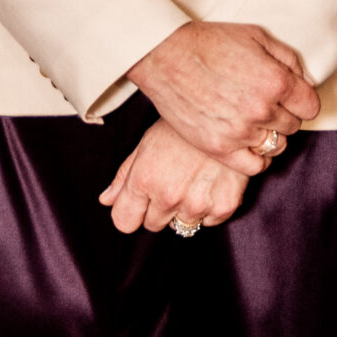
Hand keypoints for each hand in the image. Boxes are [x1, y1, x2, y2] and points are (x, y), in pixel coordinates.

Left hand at [99, 118, 250, 234]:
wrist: (229, 111)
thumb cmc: (184, 123)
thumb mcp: (148, 142)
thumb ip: (124, 175)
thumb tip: (106, 200)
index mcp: (144, 179)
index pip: (124, 222)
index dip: (132, 211)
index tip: (141, 201)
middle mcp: (169, 195)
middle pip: (153, 225)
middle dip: (160, 208)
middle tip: (175, 180)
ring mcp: (198, 203)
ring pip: (182, 226)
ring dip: (186, 208)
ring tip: (195, 179)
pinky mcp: (224, 205)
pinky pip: (209, 221)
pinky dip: (211, 207)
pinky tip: (213, 181)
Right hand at [128, 22, 319, 172]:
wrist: (166, 56)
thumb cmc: (210, 42)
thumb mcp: (257, 36)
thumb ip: (289, 59)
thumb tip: (307, 82)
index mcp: (275, 81)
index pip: (311, 106)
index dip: (302, 99)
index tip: (291, 96)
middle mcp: (261, 109)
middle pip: (294, 125)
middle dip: (285, 114)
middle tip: (266, 103)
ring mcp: (240, 132)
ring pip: (277, 145)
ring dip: (271, 134)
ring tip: (255, 121)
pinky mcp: (219, 148)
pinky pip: (255, 166)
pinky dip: (259, 157)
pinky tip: (251, 144)